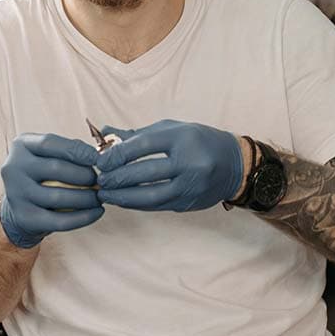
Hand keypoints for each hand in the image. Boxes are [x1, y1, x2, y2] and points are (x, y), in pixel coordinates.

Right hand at [0, 134, 102, 247]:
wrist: (21, 206)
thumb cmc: (43, 174)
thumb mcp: (48, 154)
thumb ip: (69, 150)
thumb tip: (100, 154)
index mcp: (21, 146)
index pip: (50, 143)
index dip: (77, 150)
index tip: (99, 158)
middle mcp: (14, 168)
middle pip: (55, 168)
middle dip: (85, 175)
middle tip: (101, 181)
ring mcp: (16, 194)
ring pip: (58, 197)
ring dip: (86, 197)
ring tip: (100, 197)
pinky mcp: (25, 218)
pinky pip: (59, 220)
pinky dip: (83, 217)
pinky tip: (97, 212)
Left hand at [96, 120, 243, 212]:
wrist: (234, 165)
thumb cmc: (198, 141)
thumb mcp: (171, 129)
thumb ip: (137, 134)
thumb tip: (104, 135)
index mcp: (183, 138)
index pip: (144, 145)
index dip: (119, 154)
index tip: (100, 160)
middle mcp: (189, 162)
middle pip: (146, 173)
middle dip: (118, 178)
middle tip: (100, 179)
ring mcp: (191, 186)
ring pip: (150, 196)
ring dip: (124, 197)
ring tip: (106, 194)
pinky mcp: (189, 203)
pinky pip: (157, 206)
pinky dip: (137, 204)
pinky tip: (123, 200)